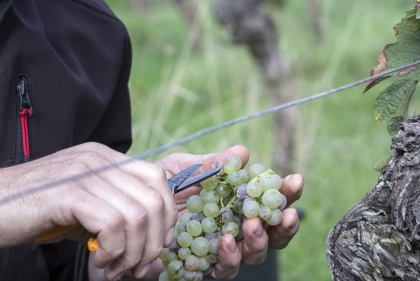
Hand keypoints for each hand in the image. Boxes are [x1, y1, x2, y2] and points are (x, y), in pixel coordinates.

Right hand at [0, 142, 176, 279]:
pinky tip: (97, 258)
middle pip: (154, 199)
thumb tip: (152, 241)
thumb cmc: (31, 212)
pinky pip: (113, 224)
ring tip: (112, 267)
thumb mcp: (81, 207)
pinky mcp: (68, 192)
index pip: (157, 178)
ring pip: (137, 215)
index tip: (151, 246)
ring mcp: (83, 172)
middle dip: (152, 242)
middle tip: (132, 266)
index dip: (165, 216)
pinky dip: (112, 250)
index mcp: (103, 157)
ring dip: (131, 252)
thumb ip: (113, 212)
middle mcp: (97, 158)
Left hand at [155, 145, 304, 279]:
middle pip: (272, 235)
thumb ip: (209, 165)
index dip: (287, 193)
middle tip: (283, 214)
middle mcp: (234, 231)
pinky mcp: (201, 270)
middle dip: (282, 226)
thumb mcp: (180, 170)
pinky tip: (224, 242)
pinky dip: (228, 258)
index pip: (270, 201)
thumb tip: (243, 151)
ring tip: (251, 225)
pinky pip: (221, 271)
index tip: (295, 180)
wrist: (124, 214)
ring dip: (258, 242)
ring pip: (252, 256)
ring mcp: (220, 253)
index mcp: (235, 204)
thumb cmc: (156, 190)